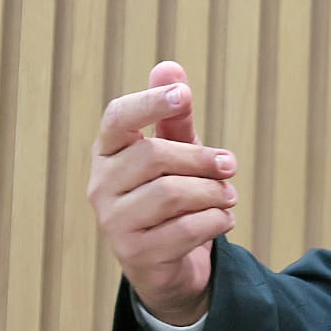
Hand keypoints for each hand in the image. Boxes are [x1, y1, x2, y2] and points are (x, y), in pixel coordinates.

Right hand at [88, 60, 237, 325]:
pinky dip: (216, 221)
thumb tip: (169, 67)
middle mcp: (100, 186)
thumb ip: (174, 115)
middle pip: (154, 156)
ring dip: (213, 192)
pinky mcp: (135, 254)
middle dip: (202, 158)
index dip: (150, 102)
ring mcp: (113, 223)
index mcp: (108, 152)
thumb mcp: (177, 152)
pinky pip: (185, 229)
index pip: (117, 118)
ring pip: (171, 194)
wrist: (167, 262)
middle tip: (230, 164)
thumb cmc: (170, 192)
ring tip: (228, 195)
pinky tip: (224, 219)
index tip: (186, 95)